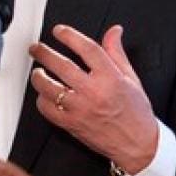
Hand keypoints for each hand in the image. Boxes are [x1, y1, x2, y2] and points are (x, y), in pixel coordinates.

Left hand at [29, 24, 158, 173]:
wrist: (138, 145)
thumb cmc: (136, 112)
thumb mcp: (131, 78)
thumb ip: (117, 53)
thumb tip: (114, 31)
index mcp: (111, 78)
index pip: (87, 49)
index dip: (70, 36)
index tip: (59, 31)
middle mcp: (94, 92)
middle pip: (62, 66)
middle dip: (44, 53)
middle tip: (36, 48)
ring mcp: (81, 110)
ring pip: (50, 88)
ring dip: (38, 77)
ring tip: (37, 71)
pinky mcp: (72, 125)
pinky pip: (49, 110)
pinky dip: (42, 100)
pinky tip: (44, 94)